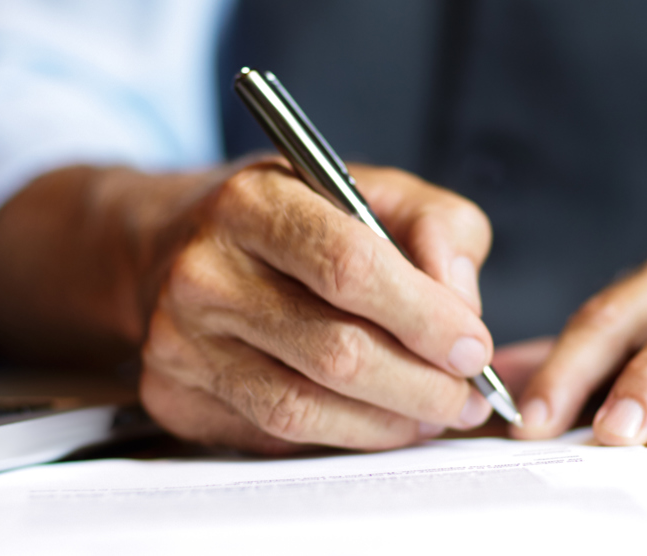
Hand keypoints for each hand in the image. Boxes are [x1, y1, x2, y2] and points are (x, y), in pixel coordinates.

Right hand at [0, 160, 494, 453]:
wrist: (175, 247)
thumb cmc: (291, 221)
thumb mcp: (368, 189)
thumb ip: (437, 227)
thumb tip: (462, 306)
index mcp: (252, 201)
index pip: (349, 267)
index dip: (425, 317)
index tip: (473, 348)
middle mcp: (203, 271)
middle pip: (334, 350)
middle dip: (420, 385)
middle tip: (467, 398)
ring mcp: (179, 340)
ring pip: (304, 407)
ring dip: (387, 423)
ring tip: (433, 414)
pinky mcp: (174, 396)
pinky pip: (275, 435)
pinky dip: (342, 436)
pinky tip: (378, 421)